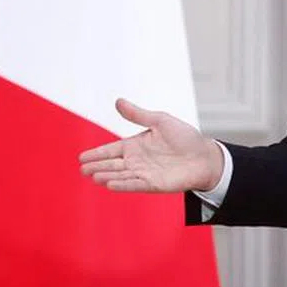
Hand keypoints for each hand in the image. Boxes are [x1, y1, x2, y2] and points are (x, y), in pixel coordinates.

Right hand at [78, 98, 223, 192]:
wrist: (205, 155)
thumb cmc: (185, 137)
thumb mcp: (160, 121)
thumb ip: (138, 114)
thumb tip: (118, 101)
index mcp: (136, 145)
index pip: (111, 150)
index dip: (97, 153)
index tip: (81, 157)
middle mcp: (137, 161)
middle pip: (112, 164)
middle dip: (97, 166)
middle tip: (82, 169)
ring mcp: (144, 173)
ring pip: (121, 175)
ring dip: (107, 176)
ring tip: (93, 176)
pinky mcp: (154, 184)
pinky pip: (135, 184)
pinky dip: (123, 184)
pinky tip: (110, 184)